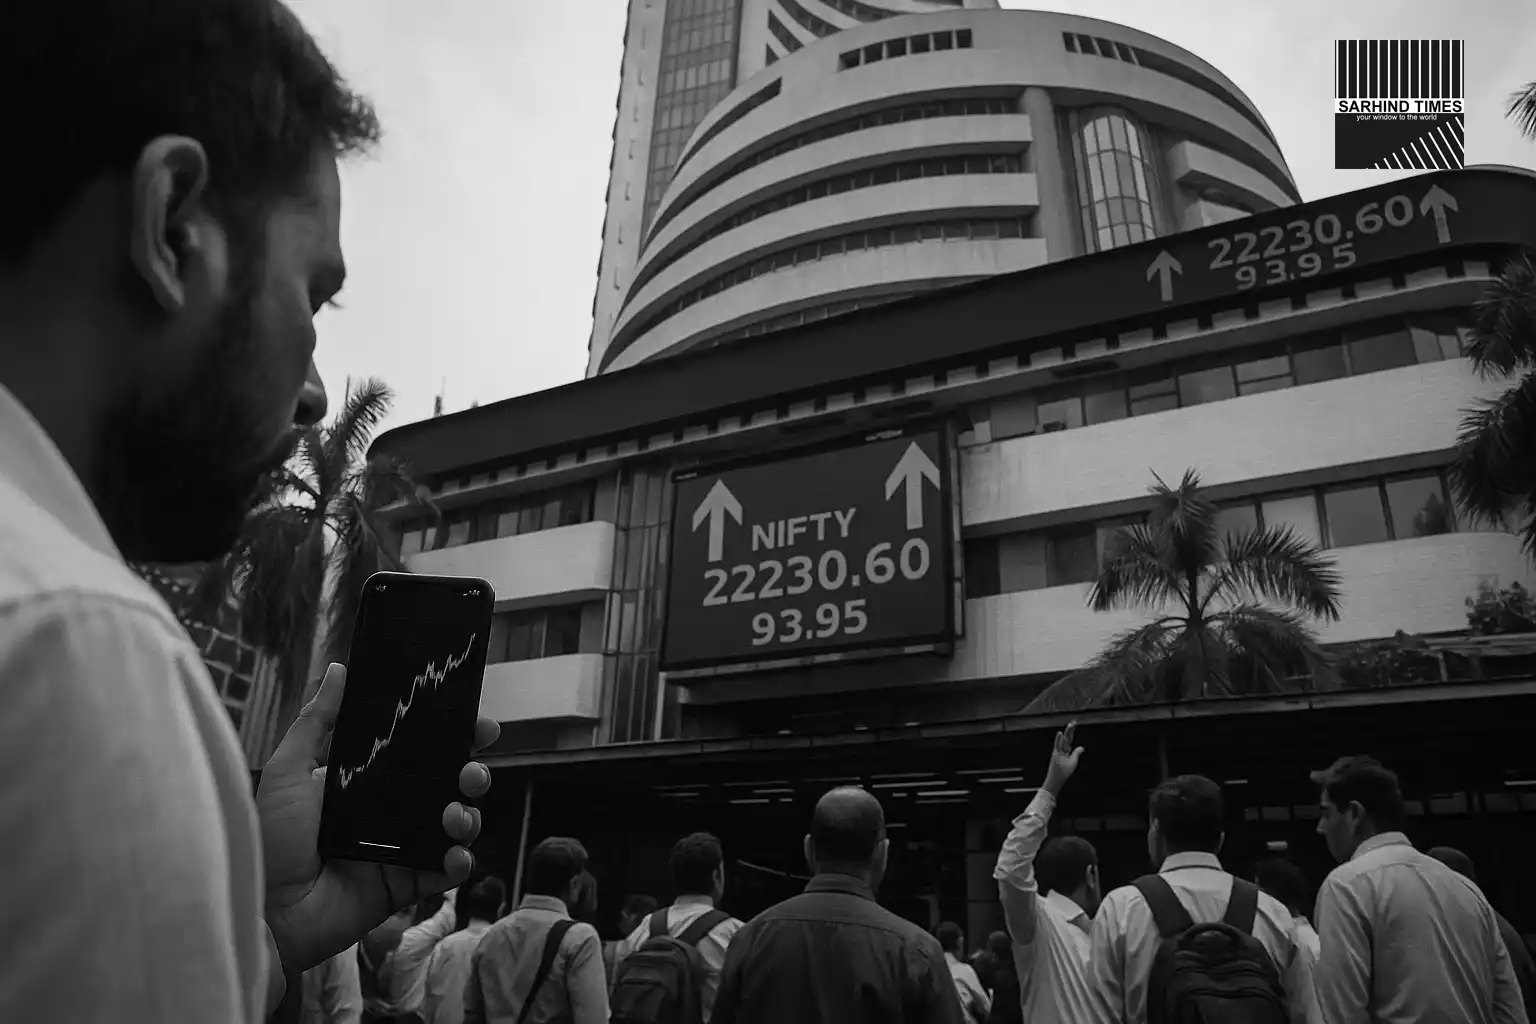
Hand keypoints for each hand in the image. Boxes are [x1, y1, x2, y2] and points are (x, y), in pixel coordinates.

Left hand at [257, 663, 499, 975]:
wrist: (266, 909)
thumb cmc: (271, 838)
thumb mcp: (289, 771)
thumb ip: (318, 720)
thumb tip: (341, 668)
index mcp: (367, 781)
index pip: (419, 753)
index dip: (452, 737)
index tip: (477, 724)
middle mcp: (389, 812)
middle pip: (447, 786)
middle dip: (471, 774)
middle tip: (472, 771)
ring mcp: (400, 849)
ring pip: (453, 825)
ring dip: (467, 816)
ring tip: (453, 814)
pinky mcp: (404, 885)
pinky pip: (444, 872)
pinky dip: (458, 862)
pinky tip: (453, 855)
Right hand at [1042, 721, 1083, 796]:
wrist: (1057, 779)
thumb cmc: (1065, 772)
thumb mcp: (1073, 761)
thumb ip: (1077, 753)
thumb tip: (1082, 747)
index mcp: (1066, 751)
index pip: (1069, 739)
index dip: (1071, 732)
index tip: (1073, 724)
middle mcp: (1062, 750)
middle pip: (1067, 738)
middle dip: (1070, 731)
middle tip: (1073, 722)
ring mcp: (1058, 752)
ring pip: (1063, 740)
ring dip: (1067, 733)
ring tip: (1071, 725)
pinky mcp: (1055, 755)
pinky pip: (1057, 746)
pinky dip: (1058, 740)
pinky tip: (1060, 733)